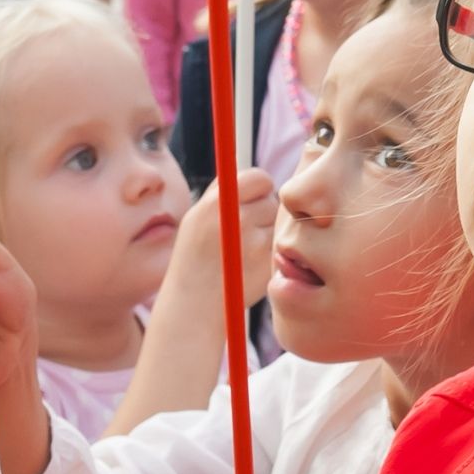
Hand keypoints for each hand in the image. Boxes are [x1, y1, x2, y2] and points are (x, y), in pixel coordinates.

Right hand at [174, 168, 279, 309]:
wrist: (194, 304)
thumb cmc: (194, 259)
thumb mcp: (196, 219)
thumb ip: (222, 192)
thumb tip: (249, 169)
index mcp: (217, 204)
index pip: (259, 178)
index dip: (259, 188)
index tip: (251, 199)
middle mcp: (238, 220)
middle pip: (272, 200)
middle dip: (263, 211)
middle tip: (244, 231)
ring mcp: (255, 243)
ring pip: (278, 223)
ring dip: (268, 232)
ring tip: (244, 250)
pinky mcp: (268, 264)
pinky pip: (279, 245)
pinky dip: (271, 252)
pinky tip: (251, 265)